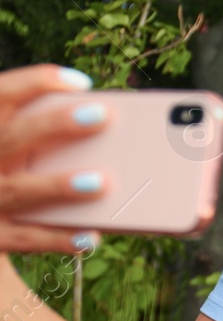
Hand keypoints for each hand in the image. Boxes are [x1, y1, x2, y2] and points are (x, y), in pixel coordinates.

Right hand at [0, 65, 111, 252]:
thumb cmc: (11, 171)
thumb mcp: (15, 149)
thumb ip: (44, 138)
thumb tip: (114, 134)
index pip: (1, 95)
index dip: (35, 83)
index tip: (80, 82)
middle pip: (12, 137)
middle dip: (55, 125)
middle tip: (102, 115)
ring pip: (20, 190)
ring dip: (59, 186)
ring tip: (102, 182)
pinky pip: (27, 238)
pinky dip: (59, 238)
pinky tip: (91, 237)